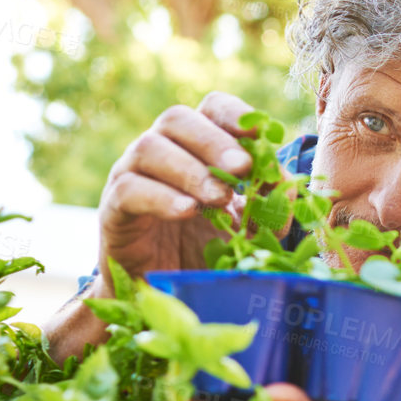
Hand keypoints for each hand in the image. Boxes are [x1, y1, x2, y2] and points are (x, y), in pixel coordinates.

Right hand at [94, 92, 261, 290]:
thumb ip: (270, 206)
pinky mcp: (114, 207)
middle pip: (178, 119)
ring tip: (219, 199)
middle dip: (214, 141)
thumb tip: (286, 183)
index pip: (213, 108)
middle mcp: (161, 149)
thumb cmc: (205, 250)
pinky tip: (186, 211)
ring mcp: (132, 173)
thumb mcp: (249, 229)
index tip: (262, 137)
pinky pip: (130, 189)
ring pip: (150, 148)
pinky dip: (161, 198)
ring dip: (190, 170)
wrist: (164, 292)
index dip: (236, 115)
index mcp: (197, 145)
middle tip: (243, 169)